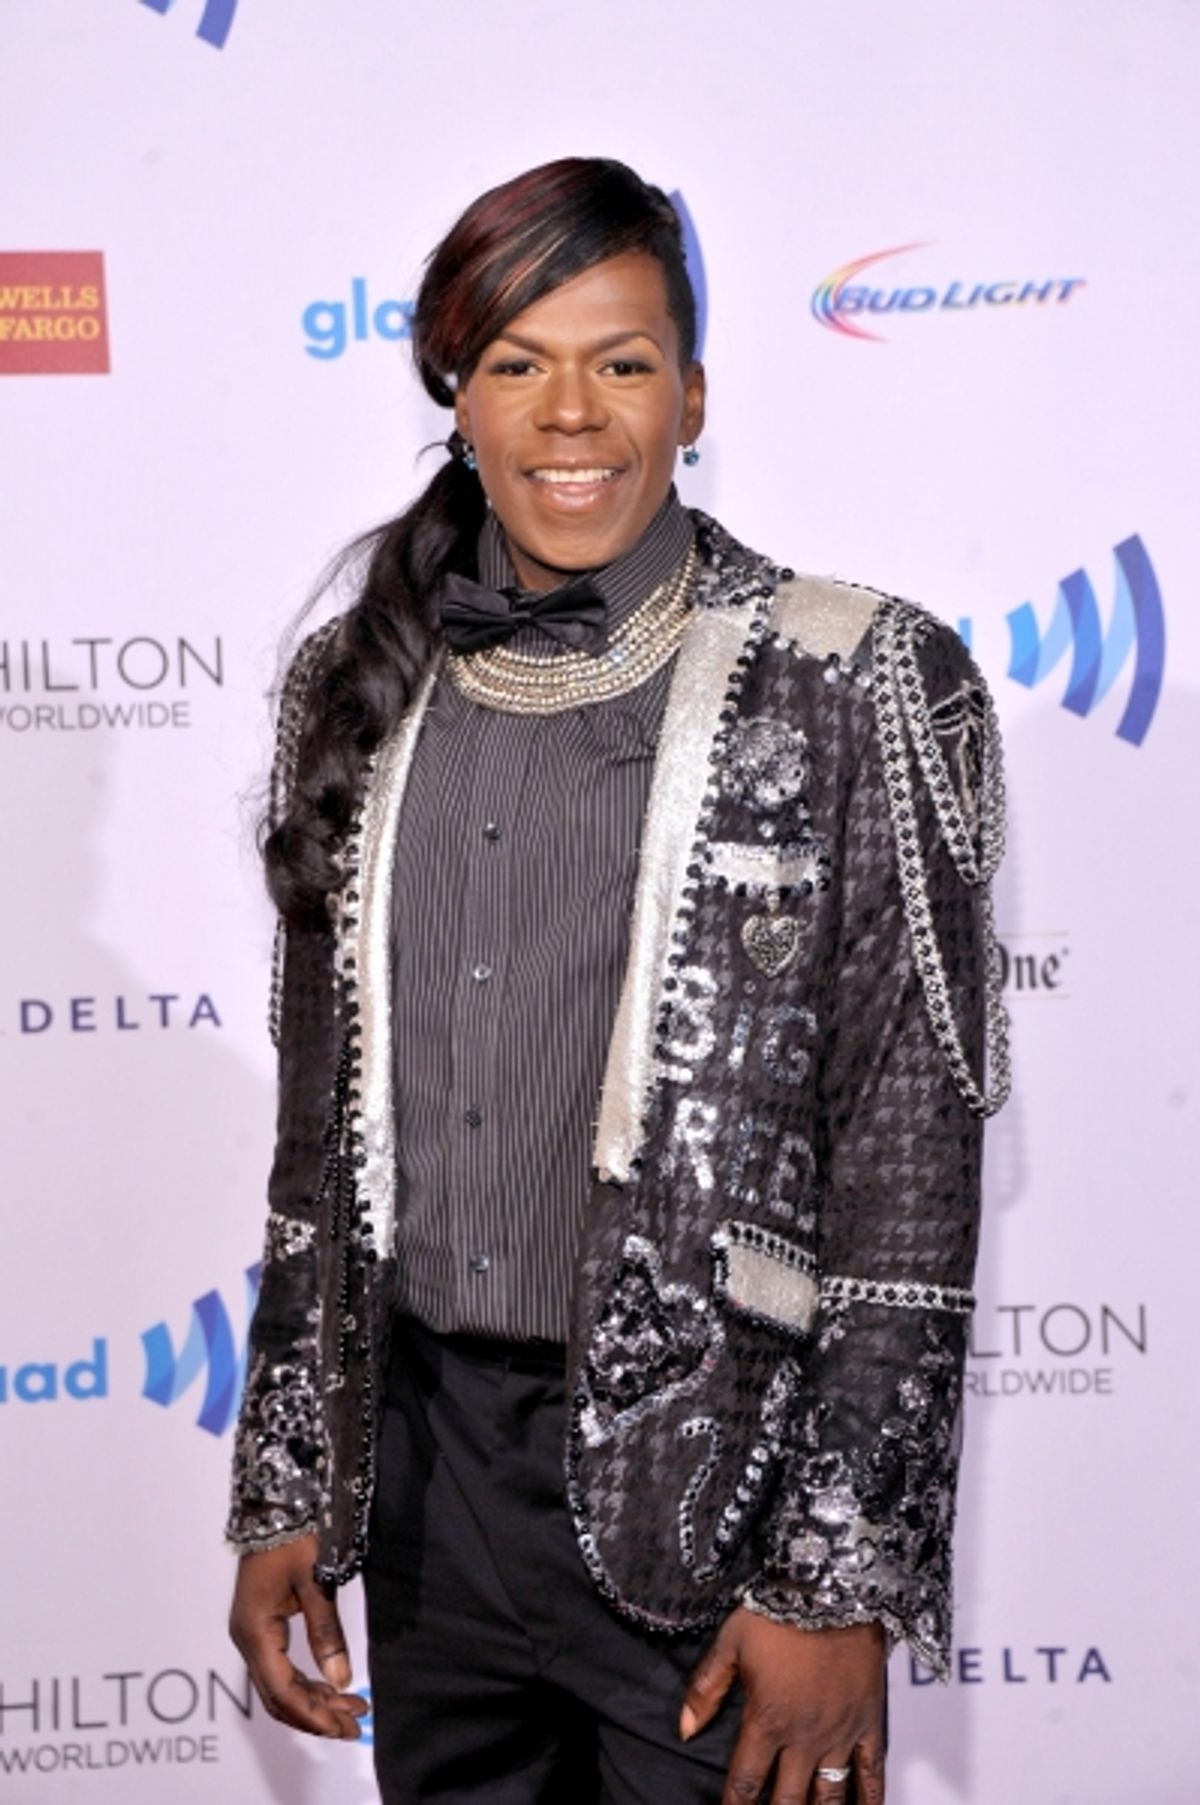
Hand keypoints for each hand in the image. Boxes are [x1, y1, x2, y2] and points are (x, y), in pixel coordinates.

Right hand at [229, 1534, 368, 1739]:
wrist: (271, 1503)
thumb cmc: (294, 1535)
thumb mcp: (316, 1581)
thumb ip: (327, 1631)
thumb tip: (341, 1680)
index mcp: (254, 1630)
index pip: (283, 1690)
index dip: (313, 1713)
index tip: (344, 1726)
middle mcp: (246, 1638)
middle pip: (277, 1695)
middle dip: (315, 1714)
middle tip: (355, 1724)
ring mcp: (250, 1632)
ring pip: (277, 1684)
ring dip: (312, 1700)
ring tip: (351, 1709)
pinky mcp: (259, 1625)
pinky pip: (279, 1667)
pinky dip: (304, 1683)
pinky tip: (330, 1687)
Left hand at [680, 1606, 885, 1803]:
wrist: (834, 1586)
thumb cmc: (779, 1609)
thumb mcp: (731, 1642)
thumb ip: (706, 1688)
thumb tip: (683, 1730)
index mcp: (767, 1720)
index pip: (745, 1782)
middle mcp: (804, 1738)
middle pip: (787, 1801)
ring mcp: (840, 1734)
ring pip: (829, 1796)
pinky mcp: (870, 1723)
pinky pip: (873, 1773)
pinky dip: (870, 1800)